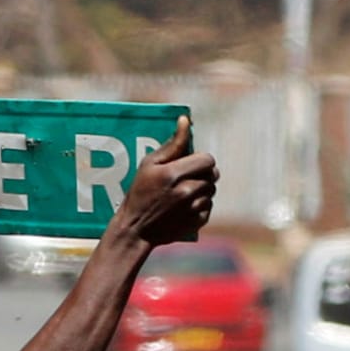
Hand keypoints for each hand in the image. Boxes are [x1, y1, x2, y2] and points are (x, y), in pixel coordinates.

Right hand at [109, 116, 217, 247]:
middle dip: (203, 173)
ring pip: (211, 191)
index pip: (208, 160)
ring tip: (184, 193)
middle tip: (187, 177)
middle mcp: (187, 191)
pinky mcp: (196, 223)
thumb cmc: (140, 192)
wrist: (136, 229)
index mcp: (174, 174)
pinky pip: (208, 208)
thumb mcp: (149, 164)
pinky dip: (200, 206)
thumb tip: (185, 121)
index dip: (201, 160)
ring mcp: (193, 209)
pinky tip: (184, 207)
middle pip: (213, 175)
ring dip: (202, 190)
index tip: (191, 163)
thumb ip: (172, 144)